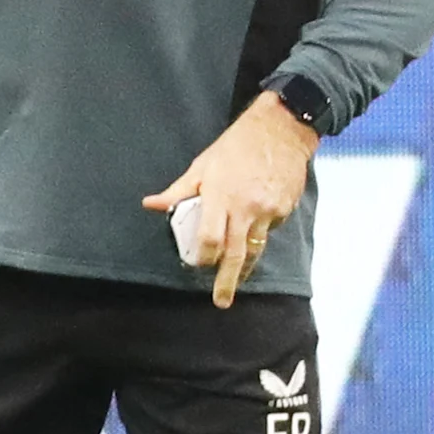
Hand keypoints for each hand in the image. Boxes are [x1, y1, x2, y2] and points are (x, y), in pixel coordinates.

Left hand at [142, 92, 316, 307]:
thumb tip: (151, 205)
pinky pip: (268, 231)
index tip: (199, 264)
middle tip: (221, 302)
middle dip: (228, 281)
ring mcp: (268, 211)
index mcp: (221, 197)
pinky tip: (255, 222)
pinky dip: (259, 234)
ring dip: (245, 267)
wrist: (280, 131)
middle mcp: (246, 208)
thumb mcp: (202, 166)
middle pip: (235, 254)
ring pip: (255, 248)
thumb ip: (178, 191)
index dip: (203, 257)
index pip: (210, 239)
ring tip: (237, 281)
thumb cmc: (236, 146)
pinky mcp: (283, 210)